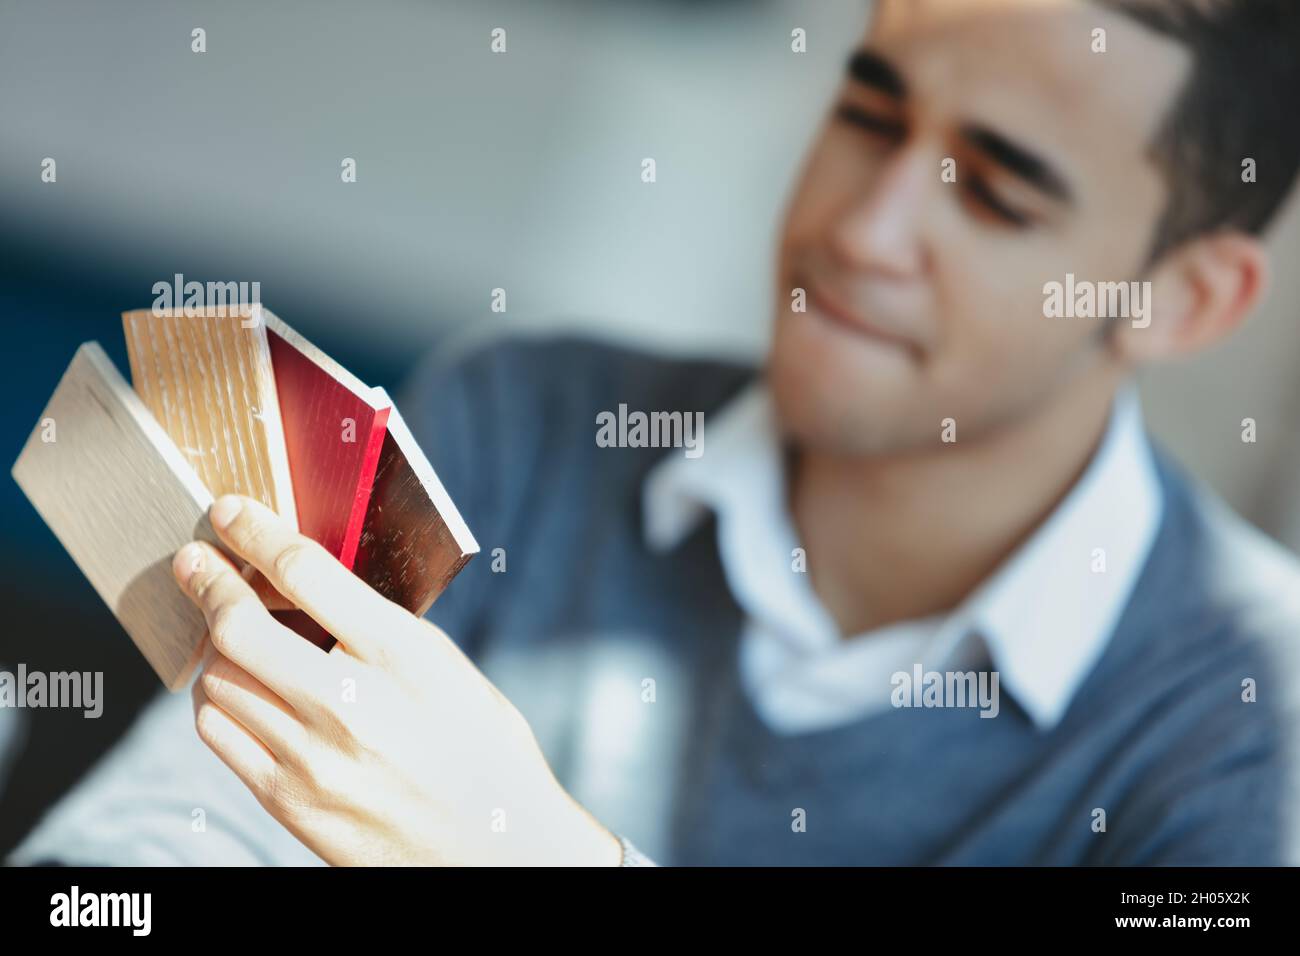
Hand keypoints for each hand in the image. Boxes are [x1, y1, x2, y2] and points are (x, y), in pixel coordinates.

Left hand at [172, 494, 621, 865]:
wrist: (496, 850)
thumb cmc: (484, 750)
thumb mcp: (449, 667)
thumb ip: (379, 625)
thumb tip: (307, 583)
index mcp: (403, 656)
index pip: (306, 572)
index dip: (255, 532)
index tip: (231, 513)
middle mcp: (351, 704)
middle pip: (238, 625)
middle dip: (207, 581)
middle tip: (194, 560)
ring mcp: (312, 758)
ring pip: (217, 679)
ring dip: (212, 644)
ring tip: (227, 632)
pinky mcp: (288, 801)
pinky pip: (219, 733)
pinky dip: (215, 699)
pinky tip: (236, 689)